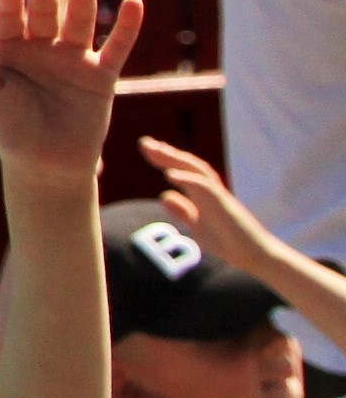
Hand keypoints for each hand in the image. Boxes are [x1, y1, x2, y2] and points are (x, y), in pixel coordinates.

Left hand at [0, 0, 139, 181]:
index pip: (7, 20)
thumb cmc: (9, 131)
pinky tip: (135, 2)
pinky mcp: (101, 76)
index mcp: (8, 51)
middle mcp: (41, 50)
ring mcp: (73, 60)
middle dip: (43, 1)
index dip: (8, 0)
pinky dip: (127, 27)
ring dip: (83, 1)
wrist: (46, 167)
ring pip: (80, 24)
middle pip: (44, 17)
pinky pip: (117, 48)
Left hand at [146, 141, 293, 279]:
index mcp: (202, 196)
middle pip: (188, 166)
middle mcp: (210, 192)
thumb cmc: (228, 242)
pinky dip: (188, 179)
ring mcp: (219, 197)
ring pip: (197, 171)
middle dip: (166, 153)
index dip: (166, 159)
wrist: (252, 256)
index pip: (183, 171)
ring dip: (176, 159)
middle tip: (144, 142)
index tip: (148, 148)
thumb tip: (164, 194)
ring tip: (156, 150)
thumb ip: (182, 211)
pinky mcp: (225, 205)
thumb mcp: (197, 226)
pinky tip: (170, 174)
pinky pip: (206, 188)